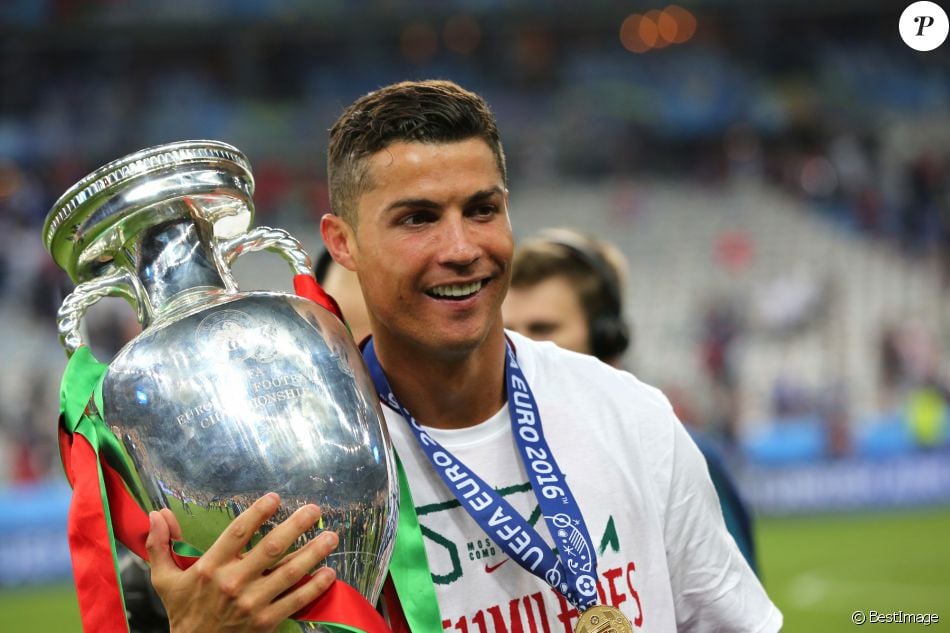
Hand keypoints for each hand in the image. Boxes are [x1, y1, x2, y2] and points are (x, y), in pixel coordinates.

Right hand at [146, 493, 337, 632]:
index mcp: (210, 567)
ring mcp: (252, 603)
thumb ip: (160, 545)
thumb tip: (157, 514)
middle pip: (270, 548)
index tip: (275, 498)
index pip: (237, 533)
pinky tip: (329, 572)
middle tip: (314, 510)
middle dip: (296, 526)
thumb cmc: (183, 611)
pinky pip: (295, 601)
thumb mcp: (165, 579)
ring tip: (331, 536)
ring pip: (288, 573)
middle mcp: (233, 583)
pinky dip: (314, 586)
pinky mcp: (266, 622)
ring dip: (313, 553)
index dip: (257, 513)